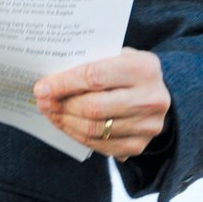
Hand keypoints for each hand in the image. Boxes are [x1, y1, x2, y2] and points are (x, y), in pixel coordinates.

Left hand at [34, 47, 170, 160]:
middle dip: (62, 106)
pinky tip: (66, 125)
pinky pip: (100, 145)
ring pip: (94, 129)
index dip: (63, 84)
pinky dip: (77, 135)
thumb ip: (91, 63)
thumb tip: (51, 80)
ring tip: (50, 113)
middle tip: (42, 102)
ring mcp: (147, 125)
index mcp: (144, 68)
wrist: (161, 94)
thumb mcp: (118, 55)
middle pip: (93, 107)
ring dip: (66, 122)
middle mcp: (150, 98)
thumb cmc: (129, 70)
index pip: (94, 76)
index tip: (41, 88)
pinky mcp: (139, 145)